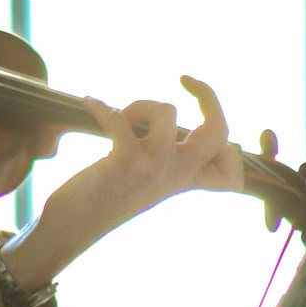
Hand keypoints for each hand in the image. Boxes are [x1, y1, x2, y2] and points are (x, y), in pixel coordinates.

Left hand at [0, 75, 243, 291]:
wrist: (73, 226)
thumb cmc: (106, 197)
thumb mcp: (146, 180)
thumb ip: (164, 158)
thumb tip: (169, 119)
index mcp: (183, 180)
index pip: (232, 173)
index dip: (232, 148)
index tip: (203, 130)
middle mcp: (175, 174)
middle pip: (218, 131)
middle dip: (208, 95)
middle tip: (186, 80)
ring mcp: (153, 168)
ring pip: (167, 111)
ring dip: (141, 103)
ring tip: (122, 117)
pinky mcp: (125, 163)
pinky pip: (119, 120)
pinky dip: (101, 106)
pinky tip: (89, 102)